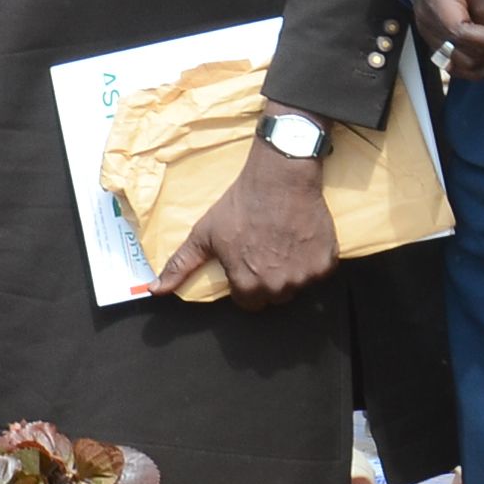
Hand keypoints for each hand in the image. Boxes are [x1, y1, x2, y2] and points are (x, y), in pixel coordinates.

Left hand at [157, 136, 337, 308]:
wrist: (279, 180)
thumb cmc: (239, 207)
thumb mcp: (203, 236)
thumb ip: (180, 267)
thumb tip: (156, 290)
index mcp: (248, 284)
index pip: (248, 303)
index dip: (244, 285)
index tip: (245, 265)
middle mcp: (279, 286)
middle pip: (273, 297)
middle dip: (267, 281)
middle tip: (263, 253)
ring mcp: (306, 275)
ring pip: (296, 287)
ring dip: (290, 273)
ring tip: (280, 245)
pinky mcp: (327, 263)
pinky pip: (318, 273)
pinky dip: (311, 261)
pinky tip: (298, 242)